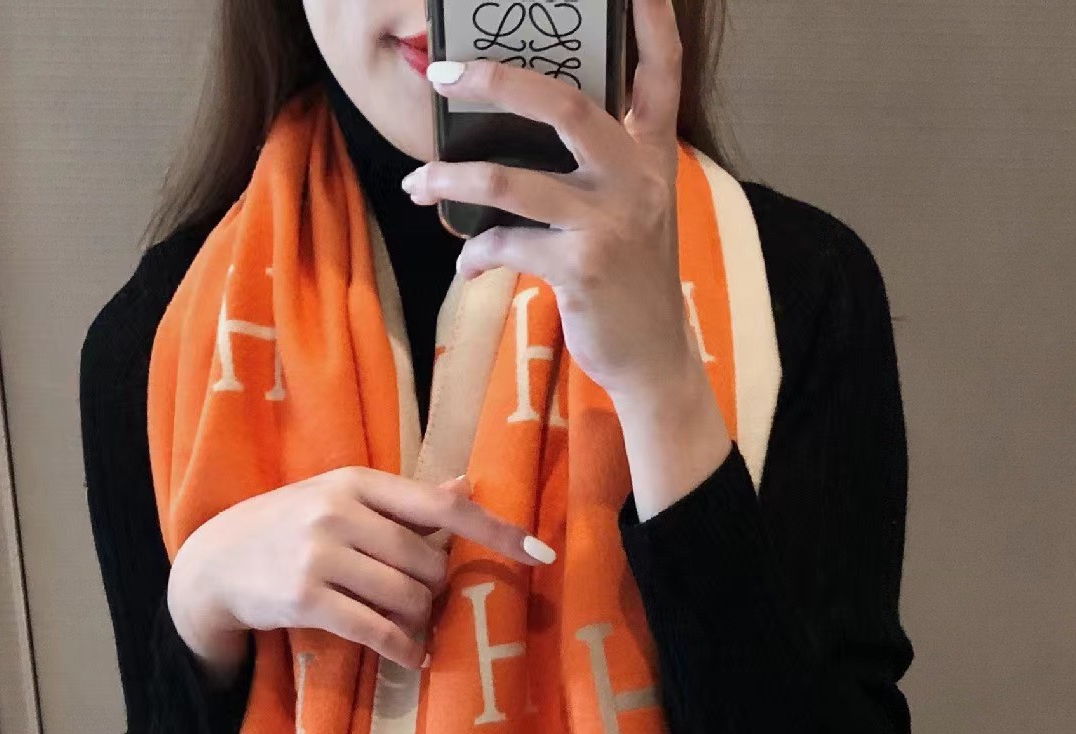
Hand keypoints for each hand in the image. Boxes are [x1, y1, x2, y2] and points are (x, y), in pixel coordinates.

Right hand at [166, 468, 551, 683]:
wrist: (216, 563)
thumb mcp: (341, 499)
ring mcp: (322, 554)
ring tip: (407, 627)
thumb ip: (402, 501)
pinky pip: (380, 631)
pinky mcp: (308, 598)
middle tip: (421, 603)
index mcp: (359, 482)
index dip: (496, 532)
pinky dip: (405, 649)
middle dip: (436, 592)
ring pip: (409, 599)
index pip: (442, 507)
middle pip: (429, 564)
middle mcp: (341, 511)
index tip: (541, 553)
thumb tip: (466, 485)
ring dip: (419, 623)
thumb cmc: (289, 528)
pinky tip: (410, 656)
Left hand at [404, 0, 732, 515]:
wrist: (653, 358)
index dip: (651, 23)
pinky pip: (508, 245)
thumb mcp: (632, 211)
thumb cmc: (630, 280)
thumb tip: (516, 136)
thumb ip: (599, 167)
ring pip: (512, 180)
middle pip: (562, 103)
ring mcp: (609, 222)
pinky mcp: (582, 268)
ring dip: (451, 180)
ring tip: (416, 185)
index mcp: (651, 156)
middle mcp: (635, 178)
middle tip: (446, 75)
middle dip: (496, 82)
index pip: (659, 75)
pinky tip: (467, 265)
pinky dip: (477, 255)